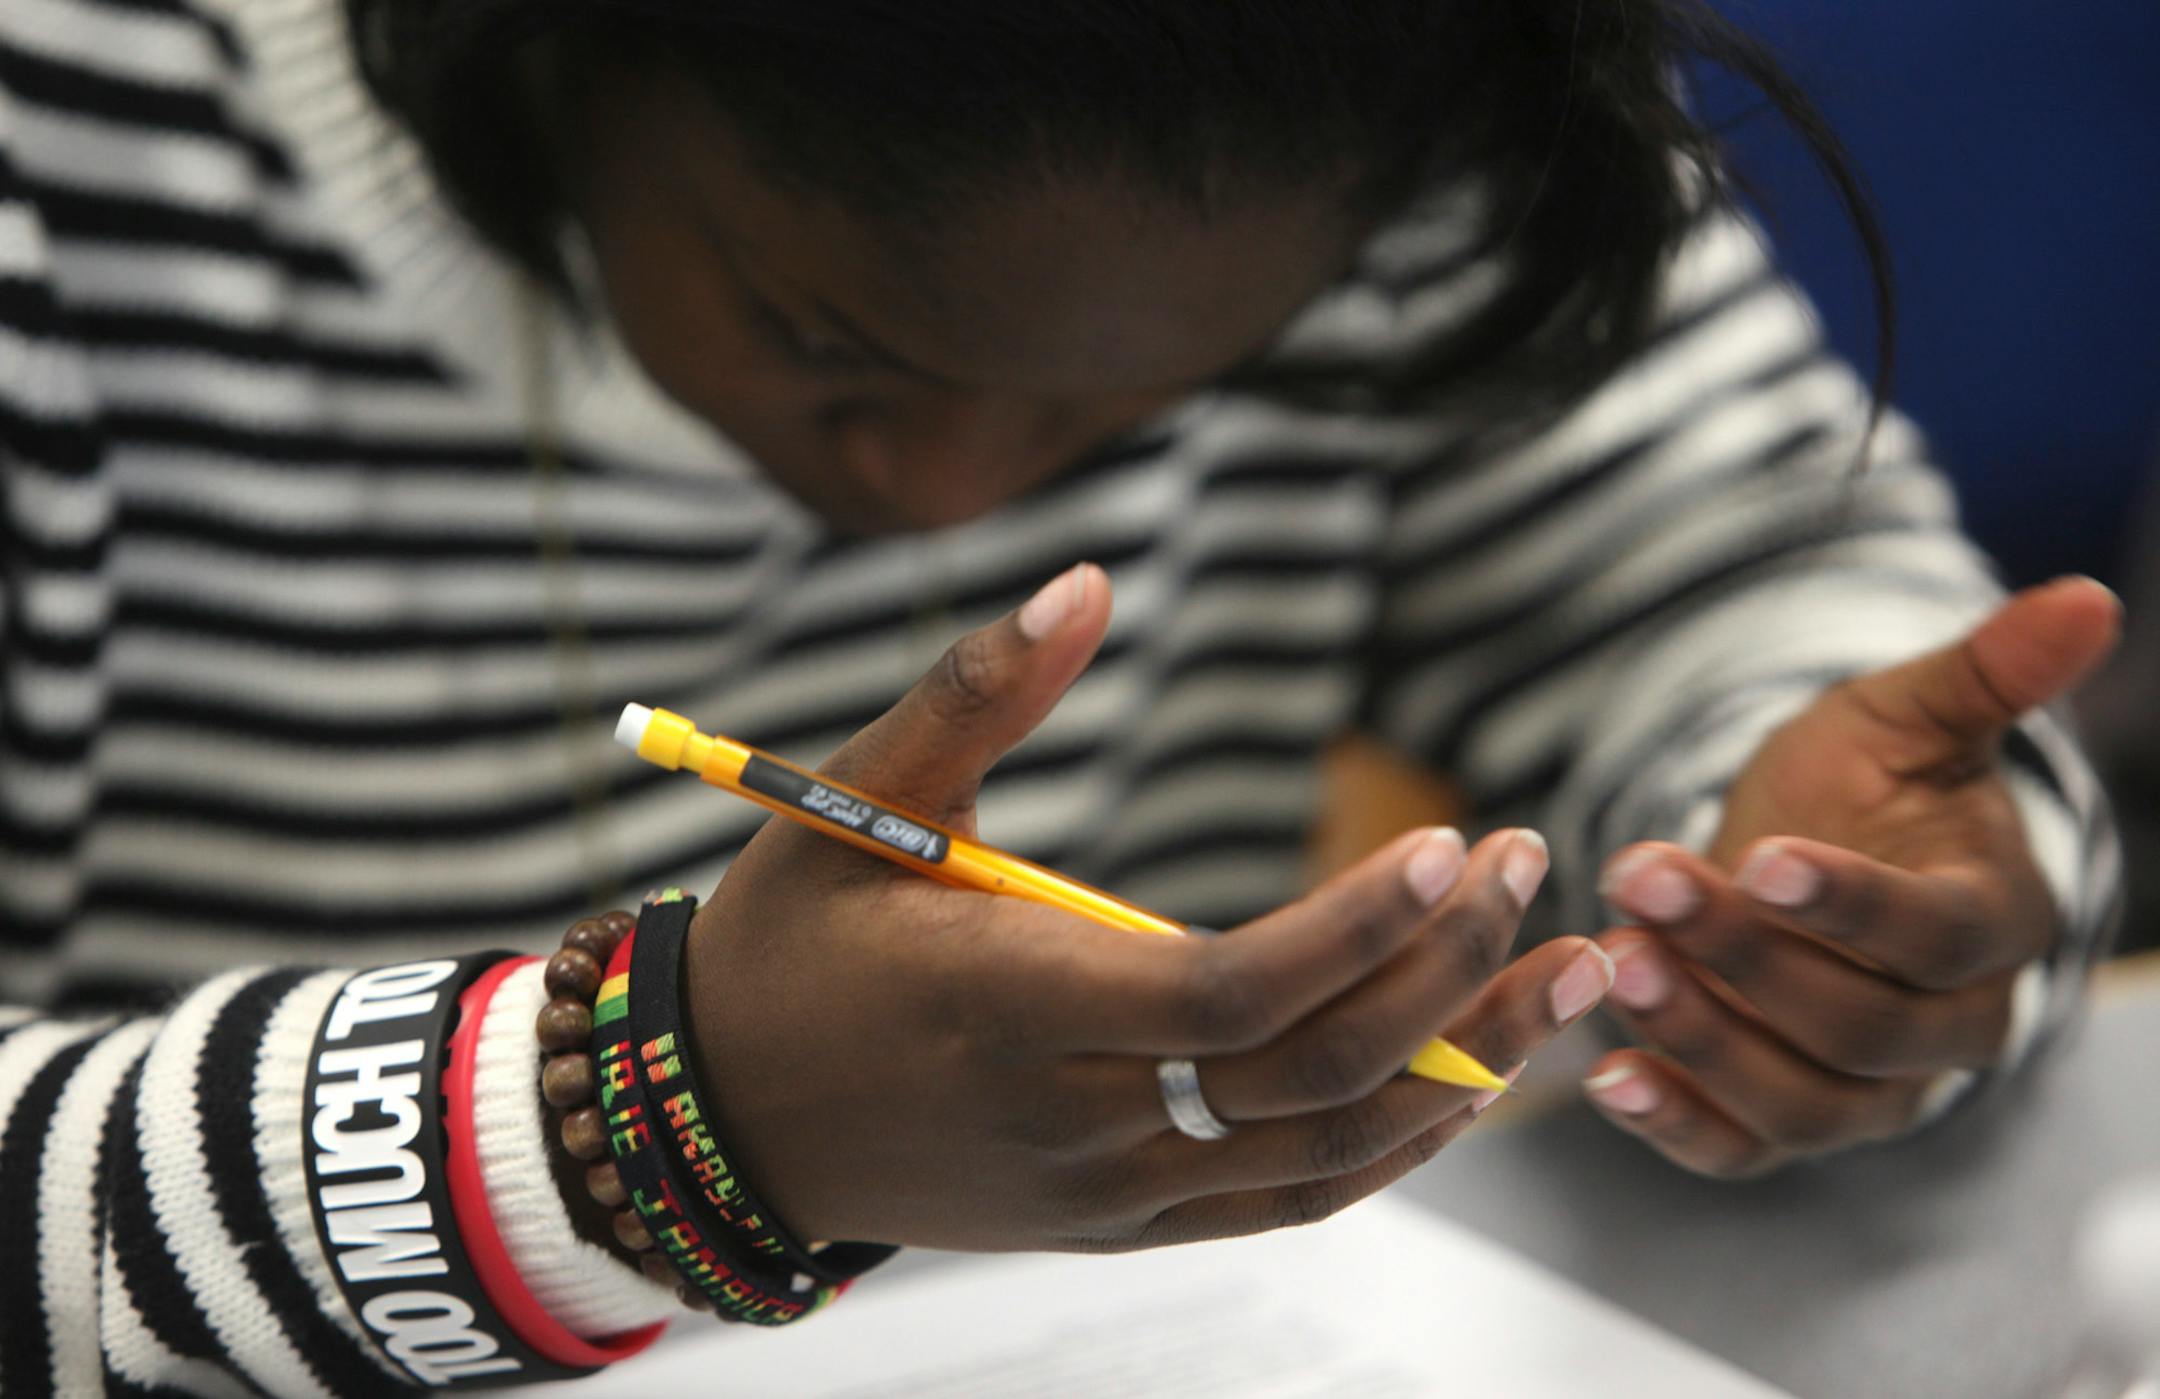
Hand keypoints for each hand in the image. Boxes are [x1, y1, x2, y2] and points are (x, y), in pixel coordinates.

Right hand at [685, 563, 1614, 1250]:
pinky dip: (1396, 1148)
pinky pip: (1289, 1200)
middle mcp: (1074, 1120)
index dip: (1357, 931)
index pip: (1232, 997)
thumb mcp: (847, 804)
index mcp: (1009, 1005)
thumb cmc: (791, 945)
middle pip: (1314, 1077)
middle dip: (1450, 975)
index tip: (1453, 844)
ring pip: (1329, 1155)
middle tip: (1536, 870)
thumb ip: (974, 693)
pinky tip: (1474, 1078)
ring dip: (1467, 1067)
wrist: (730, 1121)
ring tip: (1575, 978)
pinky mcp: (1121, 1221)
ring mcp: (1107, 1191)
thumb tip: (1087, 581)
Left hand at [1583, 577, 2120, 1174]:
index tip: (1758, 857)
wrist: (1798, 861)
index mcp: (1993, 923)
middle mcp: (1949, 1030)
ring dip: (1700, 1038)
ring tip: (1613, 963)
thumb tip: (2087, 597)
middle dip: (1741, 956)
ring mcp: (1873, 1093)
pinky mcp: (1791, 1126)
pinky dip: (1676, 1127)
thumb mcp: (1905, 719)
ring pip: (1800, 1100)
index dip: (1850, 903)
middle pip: (1856, 1024)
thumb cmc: (1860, 787)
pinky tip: (1606, 1075)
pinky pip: (1742, 1150)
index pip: (1934, 933)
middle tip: (1639, 881)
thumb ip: (1983, 674)